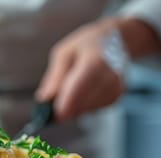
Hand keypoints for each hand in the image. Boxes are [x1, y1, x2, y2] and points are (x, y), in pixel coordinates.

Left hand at [36, 17, 160, 120]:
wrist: (117, 39)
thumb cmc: (87, 44)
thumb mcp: (64, 53)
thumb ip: (55, 78)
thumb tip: (44, 100)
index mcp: (94, 61)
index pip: (78, 90)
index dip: (63, 105)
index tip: (52, 115)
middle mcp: (110, 76)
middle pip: (82, 104)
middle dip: (64, 107)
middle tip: (53, 102)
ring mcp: (116, 88)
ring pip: (86, 109)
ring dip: (73, 106)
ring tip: (72, 87)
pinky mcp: (117, 97)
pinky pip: (93, 109)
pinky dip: (84, 104)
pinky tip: (84, 90)